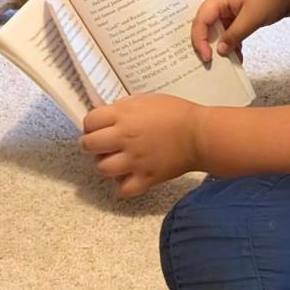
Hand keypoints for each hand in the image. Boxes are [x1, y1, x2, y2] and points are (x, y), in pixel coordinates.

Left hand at [80, 95, 206, 196]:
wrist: (199, 135)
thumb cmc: (176, 112)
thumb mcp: (146, 100)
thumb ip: (125, 107)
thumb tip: (109, 114)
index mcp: (123, 116)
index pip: (89, 121)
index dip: (90, 125)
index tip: (96, 127)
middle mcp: (123, 138)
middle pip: (89, 145)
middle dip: (89, 145)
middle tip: (99, 145)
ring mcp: (134, 161)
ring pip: (102, 168)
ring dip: (104, 165)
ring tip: (113, 161)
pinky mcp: (146, 178)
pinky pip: (123, 190)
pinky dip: (121, 186)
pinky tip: (126, 177)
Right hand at [192, 0, 289, 63]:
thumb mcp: (253, 17)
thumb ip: (234, 35)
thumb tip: (220, 51)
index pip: (200, 20)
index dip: (199, 39)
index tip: (207, 57)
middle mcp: (223, 1)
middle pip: (207, 24)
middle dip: (208, 43)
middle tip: (211, 62)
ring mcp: (233, 6)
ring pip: (221, 28)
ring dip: (223, 44)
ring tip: (227, 62)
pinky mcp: (244, 12)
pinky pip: (232, 28)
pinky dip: (234, 41)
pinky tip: (238, 54)